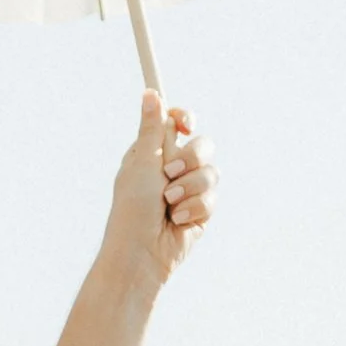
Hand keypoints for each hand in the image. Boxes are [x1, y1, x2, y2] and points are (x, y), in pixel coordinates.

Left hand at [102, 94, 214, 289]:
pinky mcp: (201, 211)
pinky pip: (212, 198)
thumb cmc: (133, 208)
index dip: (185, 119)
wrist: (142, 252)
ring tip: (170, 205)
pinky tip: (177, 221)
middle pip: (203, 144)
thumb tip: (150, 92)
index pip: (177, 123)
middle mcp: (174, 168)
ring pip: (211, 172)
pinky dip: (193, 209)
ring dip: (189, 188)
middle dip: (191, 158)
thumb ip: (151, 128)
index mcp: (154, 152)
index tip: (185, 125)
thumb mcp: (141, 163)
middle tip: (170, 173)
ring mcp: (189, 190)